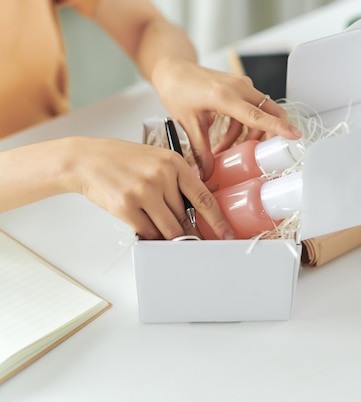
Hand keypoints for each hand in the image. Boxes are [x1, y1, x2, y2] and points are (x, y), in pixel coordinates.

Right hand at [66, 136, 233, 239]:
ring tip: (160, 227)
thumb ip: (180, 180)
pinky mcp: (126, 206)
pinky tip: (143, 224)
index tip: (227, 234)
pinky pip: (148, 232)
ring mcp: (144, 191)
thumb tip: (206, 199)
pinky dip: (150, 234)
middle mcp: (162, 176)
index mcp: (174, 163)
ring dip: (168, 236)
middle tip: (188, 236)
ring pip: (169, 229)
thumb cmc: (123, 160)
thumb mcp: (158, 160)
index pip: (204, 197)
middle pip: (185, 218)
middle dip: (186, 230)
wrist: (86, 159)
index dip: (218, 220)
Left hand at [151, 57, 301, 179]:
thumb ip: (201, 150)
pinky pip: (252, 110)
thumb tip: (207, 173)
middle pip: (269, 112)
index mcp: (224, 96)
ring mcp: (242, 85)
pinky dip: (243, 127)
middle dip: (267, 135)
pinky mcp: (241, 87)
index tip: (295, 135)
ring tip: (227, 149)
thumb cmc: (178, 89)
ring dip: (249, 135)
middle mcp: (238, 87)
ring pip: (261, 114)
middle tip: (259, 154)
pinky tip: (227, 139)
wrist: (173, 69)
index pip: (257, 115)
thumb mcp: (187, 123)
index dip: (277, 127)